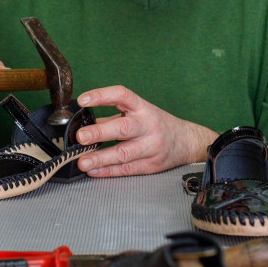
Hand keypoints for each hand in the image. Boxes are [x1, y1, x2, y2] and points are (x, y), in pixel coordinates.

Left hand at [75, 86, 217, 176]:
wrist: (186, 141)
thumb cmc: (156, 124)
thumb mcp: (138, 113)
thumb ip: (111, 117)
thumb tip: (82, 123)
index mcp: (142, 108)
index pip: (121, 95)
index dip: (101, 96)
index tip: (82, 100)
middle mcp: (147, 125)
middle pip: (123, 128)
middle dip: (100, 132)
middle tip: (81, 136)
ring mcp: (151, 146)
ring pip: (124, 153)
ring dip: (100, 158)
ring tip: (82, 161)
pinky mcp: (151, 165)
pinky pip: (127, 169)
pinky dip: (108, 171)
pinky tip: (94, 171)